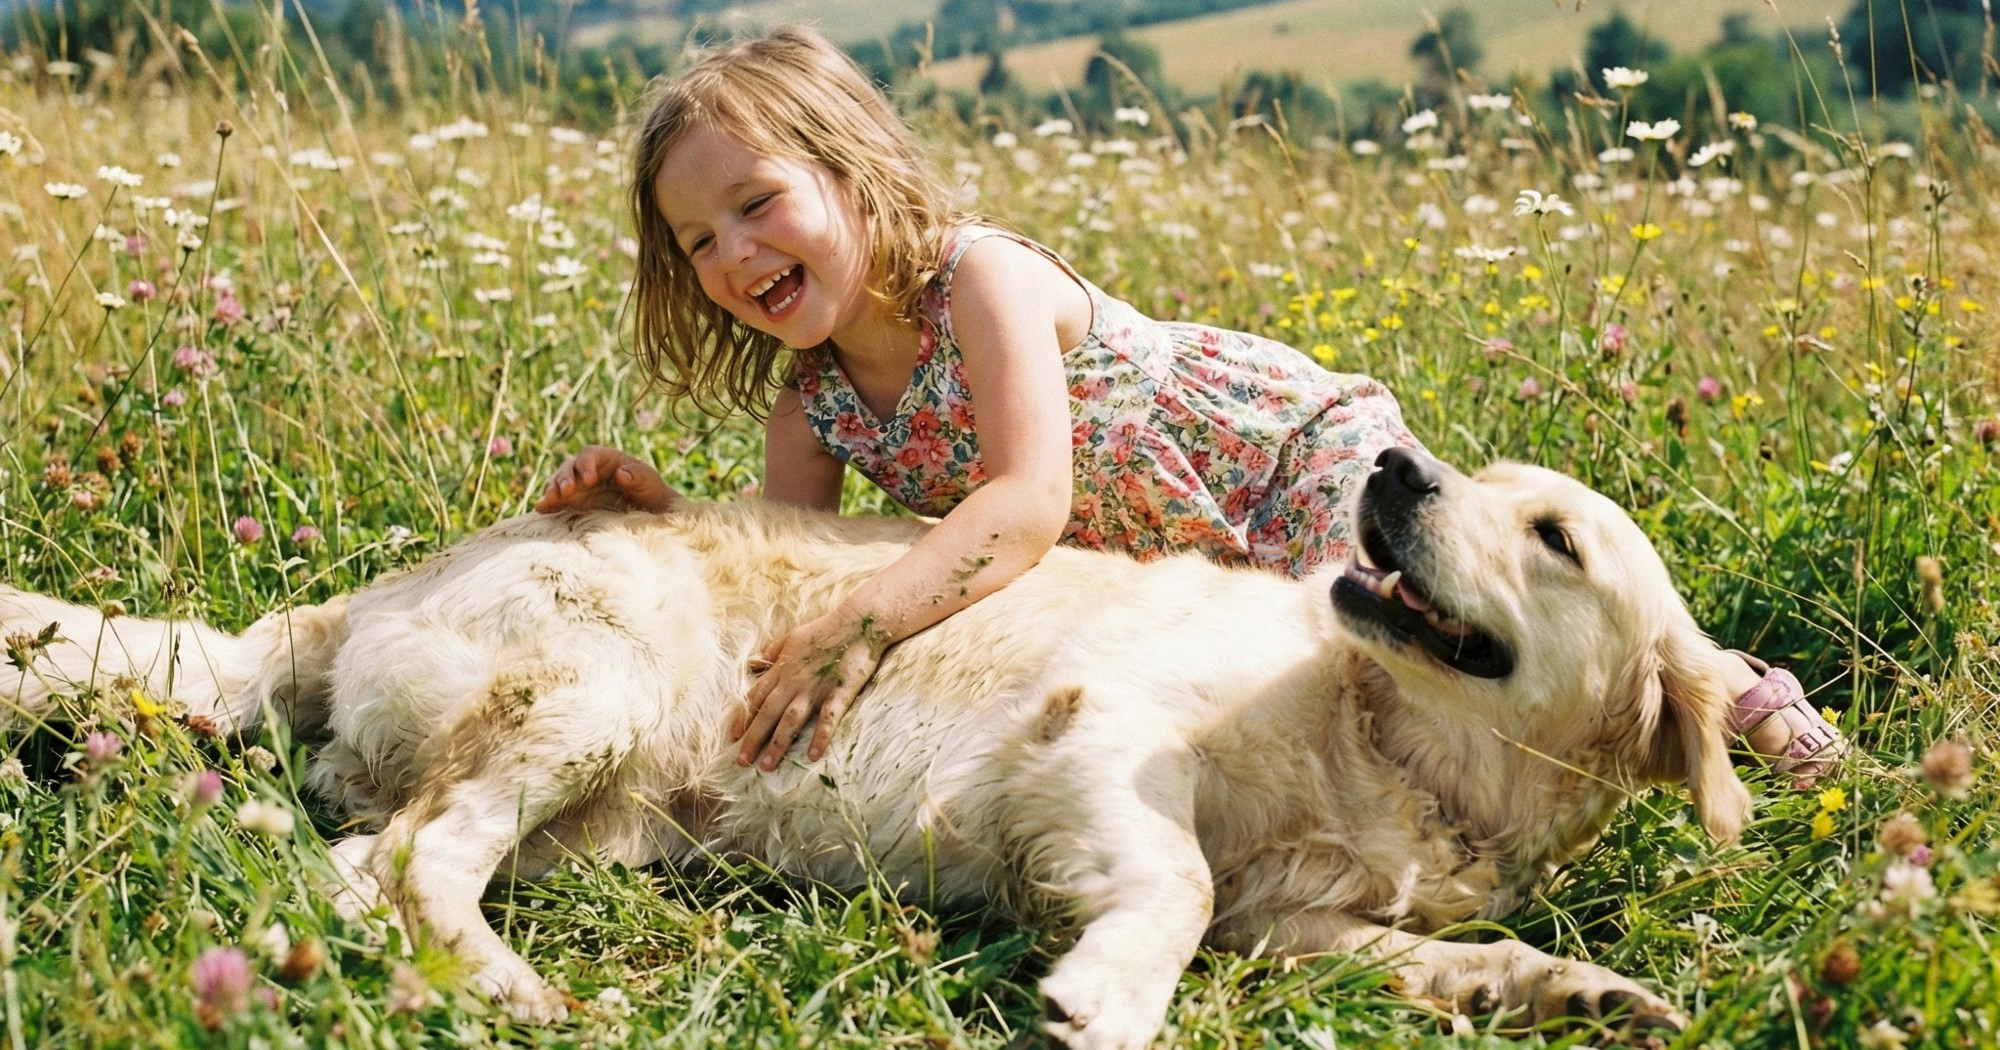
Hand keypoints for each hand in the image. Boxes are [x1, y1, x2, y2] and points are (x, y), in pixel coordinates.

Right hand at [535, 446, 679, 513]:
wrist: (649, 512)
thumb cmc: (651, 492)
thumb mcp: (650, 483)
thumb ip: (638, 476)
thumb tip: (621, 473)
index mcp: (606, 459)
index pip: (589, 454)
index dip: (586, 465)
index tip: (589, 480)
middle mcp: (588, 470)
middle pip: (570, 467)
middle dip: (565, 478)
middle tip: (565, 492)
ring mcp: (579, 486)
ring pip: (559, 482)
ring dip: (553, 490)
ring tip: (547, 501)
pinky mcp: (574, 503)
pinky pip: (558, 500)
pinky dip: (549, 504)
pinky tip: (540, 509)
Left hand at [732, 610, 885, 769]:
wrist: (859, 622)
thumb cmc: (824, 630)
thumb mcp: (790, 638)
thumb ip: (770, 653)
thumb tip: (750, 663)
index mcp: (782, 668)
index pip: (756, 697)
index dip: (743, 718)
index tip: (733, 737)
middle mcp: (794, 681)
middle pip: (768, 713)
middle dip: (753, 739)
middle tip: (742, 762)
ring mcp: (816, 688)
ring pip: (791, 719)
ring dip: (777, 744)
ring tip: (767, 766)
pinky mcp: (839, 692)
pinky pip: (827, 718)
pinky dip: (820, 736)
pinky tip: (813, 756)